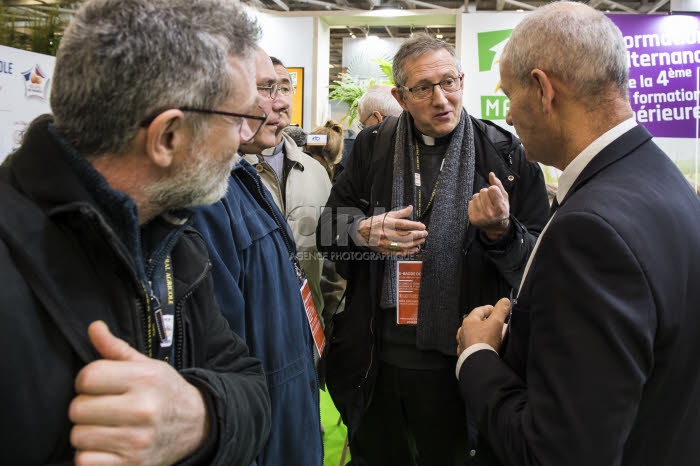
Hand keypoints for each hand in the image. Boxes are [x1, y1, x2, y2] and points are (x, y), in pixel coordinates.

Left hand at [70, 321, 208, 465]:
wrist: (197, 425)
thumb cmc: (165, 393)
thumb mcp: (147, 366)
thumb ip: (116, 349)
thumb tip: (94, 327)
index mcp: (145, 379)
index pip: (88, 377)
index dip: (85, 380)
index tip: (96, 385)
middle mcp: (143, 409)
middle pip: (78, 408)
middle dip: (85, 407)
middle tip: (101, 407)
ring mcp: (137, 440)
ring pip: (79, 436)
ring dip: (86, 432)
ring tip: (105, 426)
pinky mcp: (132, 464)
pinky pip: (85, 461)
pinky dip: (90, 455)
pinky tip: (106, 445)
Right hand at [357, 205, 427, 254]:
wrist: (361, 233)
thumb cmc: (375, 223)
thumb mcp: (386, 215)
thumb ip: (400, 213)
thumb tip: (410, 208)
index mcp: (387, 223)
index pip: (403, 224)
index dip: (414, 226)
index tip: (422, 226)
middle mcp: (386, 234)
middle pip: (404, 235)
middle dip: (417, 235)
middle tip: (424, 233)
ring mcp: (385, 243)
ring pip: (403, 245)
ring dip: (414, 243)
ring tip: (422, 240)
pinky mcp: (385, 250)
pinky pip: (398, 252)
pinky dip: (408, 251)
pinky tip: (415, 249)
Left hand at [456, 298, 510, 353]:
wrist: (478, 362)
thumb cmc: (485, 341)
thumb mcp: (496, 322)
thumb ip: (501, 310)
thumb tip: (505, 301)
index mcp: (469, 321)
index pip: (480, 310)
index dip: (490, 309)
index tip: (498, 311)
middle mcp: (463, 331)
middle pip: (476, 323)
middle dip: (487, 323)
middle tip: (498, 325)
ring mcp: (462, 343)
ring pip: (473, 335)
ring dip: (481, 334)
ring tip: (492, 337)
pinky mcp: (465, 354)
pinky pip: (471, 346)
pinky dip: (477, 345)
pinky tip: (483, 347)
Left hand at [468, 172, 509, 239]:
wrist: (496, 227)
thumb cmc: (501, 210)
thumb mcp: (504, 198)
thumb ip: (498, 185)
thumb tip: (491, 174)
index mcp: (500, 208)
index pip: (492, 189)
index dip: (493, 190)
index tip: (496, 196)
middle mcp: (490, 214)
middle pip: (483, 191)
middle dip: (486, 193)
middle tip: (490, 201)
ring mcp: (481, 217)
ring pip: (475, 196)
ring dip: (480, 198)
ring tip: (485, 205)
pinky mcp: (473, 219)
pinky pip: (470, 203)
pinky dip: (474, 204)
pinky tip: (480, 209)